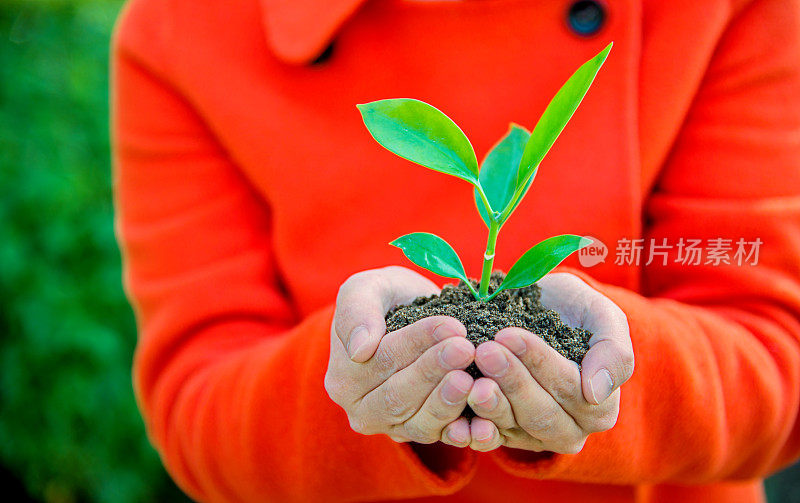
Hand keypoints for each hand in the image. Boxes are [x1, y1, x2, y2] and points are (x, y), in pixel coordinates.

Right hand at [324, 266, 475, 445]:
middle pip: (398, 396)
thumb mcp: (365, 288)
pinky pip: (443, 438)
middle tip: (466, 349)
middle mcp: (363, 410)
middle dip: (435, 372)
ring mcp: (394, 427)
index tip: (451, 326)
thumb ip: (356, 313)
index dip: (417, 343)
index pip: (381, 360)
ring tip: (473, 379)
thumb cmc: (386, 297)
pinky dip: (463, 432)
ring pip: (420, 422)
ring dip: (449, 402)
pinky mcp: (424, 434)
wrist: (411, 313)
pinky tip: (482, 422)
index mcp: (343, 377)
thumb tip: (360, 350)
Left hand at [465, 272, 632, 452]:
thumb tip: (596, 393)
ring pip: (511, 426)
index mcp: (599, 406)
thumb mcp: (601, 315)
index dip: (539, 362)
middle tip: (484, 351)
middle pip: (540, 413)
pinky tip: (454, 420)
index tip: (509, 335)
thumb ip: (613, 352)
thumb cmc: (571, 308)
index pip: (571, 389)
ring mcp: (532, 436)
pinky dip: (469, 431)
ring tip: (470, 379)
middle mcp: (568, 430)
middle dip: (511, 381)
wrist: (534, 307)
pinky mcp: (500, 435)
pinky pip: (485, 439)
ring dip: (489, 404)